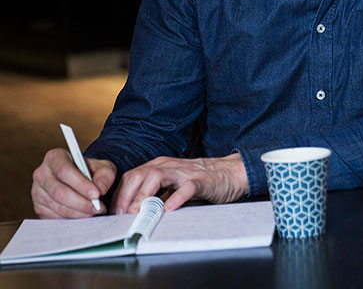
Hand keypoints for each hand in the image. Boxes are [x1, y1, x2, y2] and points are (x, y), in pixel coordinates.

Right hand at [32, 148, 115, 218]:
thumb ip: (105, 175)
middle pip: (59, 192)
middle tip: (98, 208)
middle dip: (82, 203)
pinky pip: (55, 217)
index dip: (81, 184)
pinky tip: (85, 215)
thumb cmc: (92, 171)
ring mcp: (37, 191)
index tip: (97, 195)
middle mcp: (41, 173)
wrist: (82, 180)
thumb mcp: (104, 167)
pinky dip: (72, 219)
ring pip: (58, 207)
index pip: (65, 171)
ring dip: (79, 213)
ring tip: (95, 211)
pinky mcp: (39, 207)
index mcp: (55, 157)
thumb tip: (100, 189)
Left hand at [112, 153, 248, 213]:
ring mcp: (185, 172)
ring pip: (157, 176)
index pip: (132, 176)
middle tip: (122, 214)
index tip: (114, 212)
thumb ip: (155, 193)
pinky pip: (186, 187)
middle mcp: (169, 166)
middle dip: (126, 195)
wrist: (230, 173)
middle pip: (139, 174)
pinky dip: (176, 197)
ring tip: (138, 211)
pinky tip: (169, 208)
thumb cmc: (200, 180)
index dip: (120, 194)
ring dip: (144, 194)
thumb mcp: (172, 184)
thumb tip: (132, 212)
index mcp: (160, 166)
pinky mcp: (201, 181)